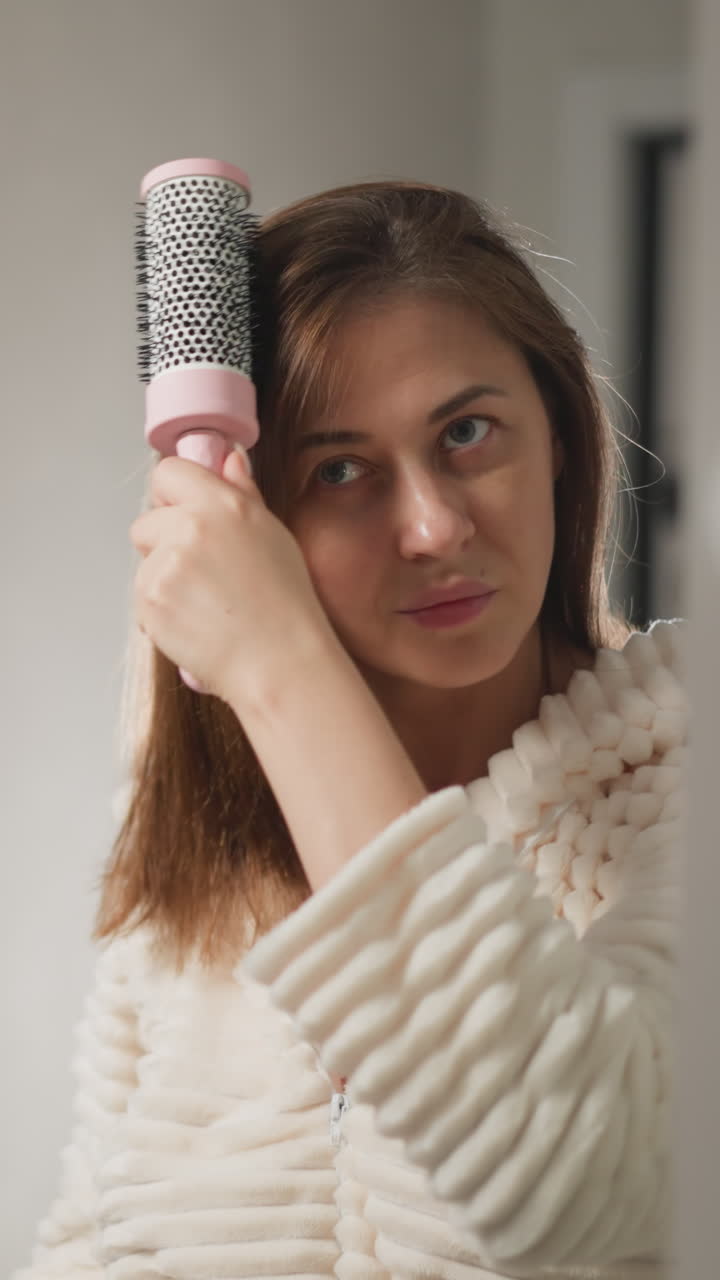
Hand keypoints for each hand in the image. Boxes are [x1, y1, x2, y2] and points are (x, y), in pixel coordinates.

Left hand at [130, 448, 336, 709]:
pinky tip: (196, 621)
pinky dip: (161, 611)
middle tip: (204, 574)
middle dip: (164, 544)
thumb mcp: (273, 536)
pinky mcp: (148, 601)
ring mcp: (164, 566)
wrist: (278, 661)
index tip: (187, 516)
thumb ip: (242, 492)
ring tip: (206, 604)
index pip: (168, 473)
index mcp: (223, 504)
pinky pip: (142, 598)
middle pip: (146, 522)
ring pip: (144, 564)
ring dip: (163, 581)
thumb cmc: (285, 604)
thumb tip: (228, 459)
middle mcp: (189, 528)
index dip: (175, 496)